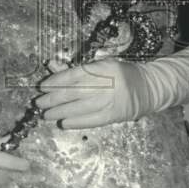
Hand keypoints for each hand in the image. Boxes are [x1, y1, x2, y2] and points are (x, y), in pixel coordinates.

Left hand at [35, 57, 151, 129]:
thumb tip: (52, 67)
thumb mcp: (101, 64)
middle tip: (39, 103)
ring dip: (60, 112)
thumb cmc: (123, 74)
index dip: (56, 81)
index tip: (43, 86)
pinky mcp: (115, 116)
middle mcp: (108, 83)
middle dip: (53, 99)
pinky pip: (91, 120)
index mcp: (104, 67)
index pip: (74, 75)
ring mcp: (112, 101)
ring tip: (46, 114)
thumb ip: (77, 68)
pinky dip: (75, 122)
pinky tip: (63, 122)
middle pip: (74, 92)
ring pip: (80, 107)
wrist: (149, 88)